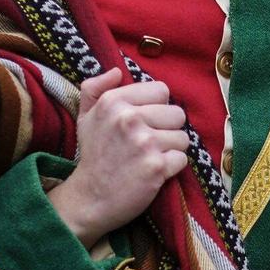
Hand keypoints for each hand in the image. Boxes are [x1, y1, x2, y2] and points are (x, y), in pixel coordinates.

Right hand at [46, 69, 188, 245]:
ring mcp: (144, 143)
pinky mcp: (156, 167)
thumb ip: (95, 88)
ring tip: (150, 158)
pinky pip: (182, 159)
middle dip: (167, 129)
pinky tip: (154, 172)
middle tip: (148, 144)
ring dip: (171, 150)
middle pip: (177, 114)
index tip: (144, 122)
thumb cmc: (93, 155)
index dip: (157, 107)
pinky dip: (172, 168)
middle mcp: (129, 118)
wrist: (90, 198)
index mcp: (113, 102)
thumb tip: (117, 71)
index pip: (161, 90)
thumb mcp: (86, 117)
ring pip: (183, 138)